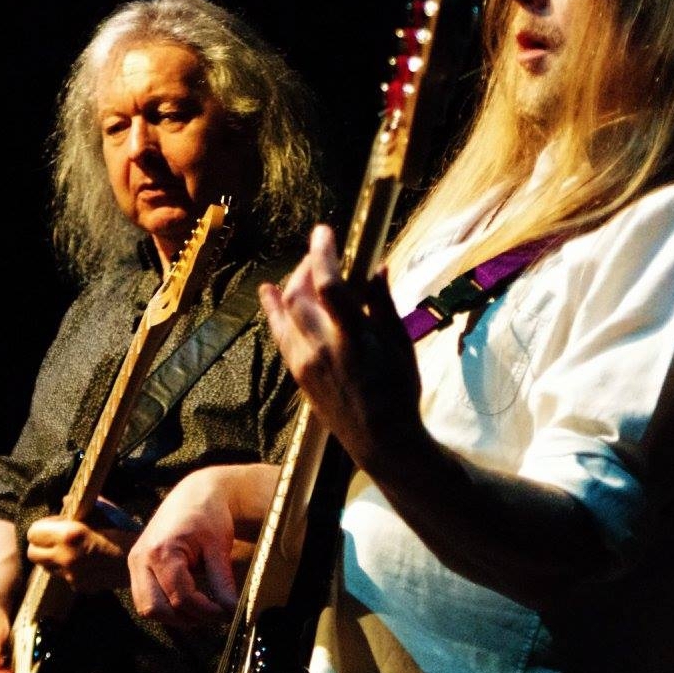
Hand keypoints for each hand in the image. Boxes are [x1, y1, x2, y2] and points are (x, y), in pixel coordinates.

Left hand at [26, 503, 136, 592]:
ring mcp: (71, 575)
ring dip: (52, 557)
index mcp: (69, 535)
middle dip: (41, 544)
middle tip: (55, 538)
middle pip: (32, 553)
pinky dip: (67, 569)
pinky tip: (84, 561)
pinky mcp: (79, 587)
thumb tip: (64, 500)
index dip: (42, 527)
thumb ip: (79, 505)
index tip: (55, 523)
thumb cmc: (124, 531)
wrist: (143, 562)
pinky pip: (63, 576)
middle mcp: (65, 557)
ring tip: (70, 549)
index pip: (33, 533)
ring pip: (45, 566)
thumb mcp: (103, 511)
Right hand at [128, 467, 243, 627]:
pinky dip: (166, 605)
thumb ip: (222, 582)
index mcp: (161, 551)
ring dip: (173, 615)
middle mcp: (141, 559)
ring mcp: (135, 563)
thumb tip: (232, 611)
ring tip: (201, 607)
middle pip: (155, 609)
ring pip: (146, 608)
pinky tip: (188, 599)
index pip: (180, 598)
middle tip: (212, 613)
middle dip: (185, 617)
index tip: (227, 612)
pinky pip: (145, 598)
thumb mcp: (219, 548)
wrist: (194, 495)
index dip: (206, 611)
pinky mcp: (136, 566)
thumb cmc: (208, 516)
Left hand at [259, 224, 421, 477]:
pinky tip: (272, 294)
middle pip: (299, 295)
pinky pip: (280, 334)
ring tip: (304, 270)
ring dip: (291, 286)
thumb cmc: (399, 391)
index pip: (329, 285)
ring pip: (284, 313)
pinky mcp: (298, 374)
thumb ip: (384, 305)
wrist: (380, 440)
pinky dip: (275, 311)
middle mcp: (322, 349)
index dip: (322, 254)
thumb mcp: (401, 346)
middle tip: (322, 254)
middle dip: (307, 267)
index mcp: (354, 339)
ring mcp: (305, 363)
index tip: (323, 231)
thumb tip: (376, 267)